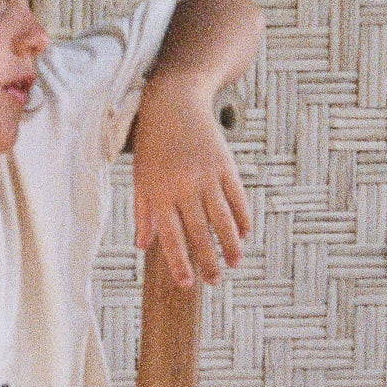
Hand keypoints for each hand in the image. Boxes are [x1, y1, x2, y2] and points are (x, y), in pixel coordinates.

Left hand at [131, 73, 250, 286]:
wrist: (174, 103)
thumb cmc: (152, 144)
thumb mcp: (141, 177)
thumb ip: (143, 212)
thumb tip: (144, 246)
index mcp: (160, 193)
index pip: (171, 236)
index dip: (180, 262)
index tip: (187, 284)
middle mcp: (184, 187)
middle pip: (200, 232)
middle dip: (209, 261)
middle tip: (216, 281)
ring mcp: (207, 176)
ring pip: (223, 219)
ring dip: (231, 245)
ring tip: (236, 264)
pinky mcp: (225, 165)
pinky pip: (237, 198)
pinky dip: (243, 218)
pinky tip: (245, 235)